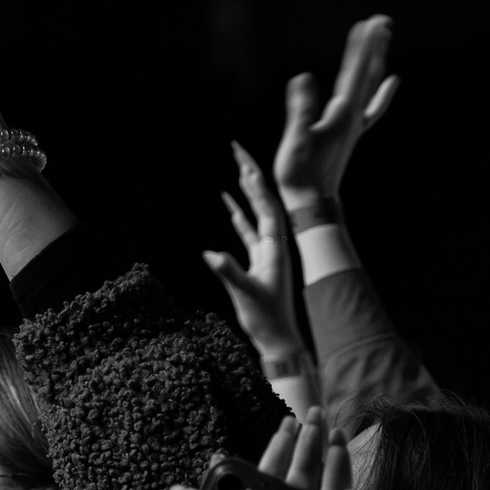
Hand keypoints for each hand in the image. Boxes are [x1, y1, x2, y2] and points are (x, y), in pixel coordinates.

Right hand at [204, 144, 304, 359]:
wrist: (279, 338)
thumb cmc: (266, 318)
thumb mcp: (247, 294)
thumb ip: (230, 273)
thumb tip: (210, 254)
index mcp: (276, 247)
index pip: (266, 208)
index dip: (255, 186)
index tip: (244, 164)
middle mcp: (274, 244)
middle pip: (263, 202)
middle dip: (251, 175)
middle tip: (238, 150)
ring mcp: (266, 251)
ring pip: (255, 213)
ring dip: (246, 191)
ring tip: (236, 168)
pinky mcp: (258, 261)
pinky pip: (247, 231)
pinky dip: (238, 215)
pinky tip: (229, 204)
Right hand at [270, 15, 396, 212]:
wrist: (313, 203)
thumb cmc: (301, 173)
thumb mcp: (297, 139)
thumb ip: (301, 108)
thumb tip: (303, 78)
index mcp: (343, 113)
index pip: (354, 72)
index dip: (361, 47)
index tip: (368, 23)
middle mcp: (354, 116)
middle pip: (369, 74)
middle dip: (374, 46)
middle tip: (382, 20)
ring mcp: (355, 124)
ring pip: (372, 85)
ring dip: (378, 61)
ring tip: (384, 40)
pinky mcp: (351, 133)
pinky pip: (373, 107)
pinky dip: (384, 92)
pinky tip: (392, 82)